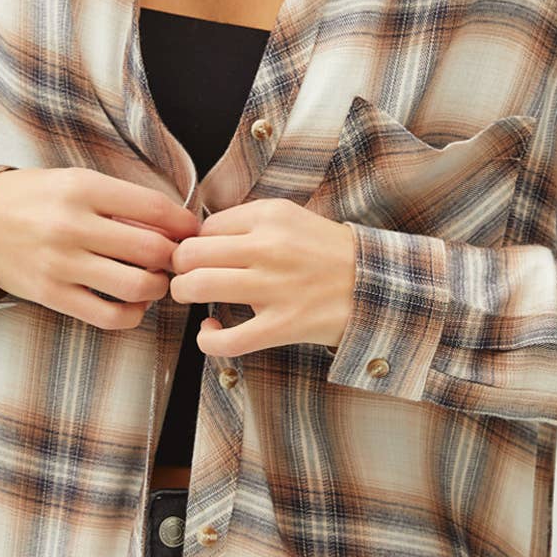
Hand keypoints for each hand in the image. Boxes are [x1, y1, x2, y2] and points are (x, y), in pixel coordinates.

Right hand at [0, 167, 199, 328]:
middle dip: (175, 258)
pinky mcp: (50, 294)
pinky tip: (133, 304)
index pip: (154, 207)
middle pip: (152, 249)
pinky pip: (108, 316)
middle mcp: (72, 225)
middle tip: (177, 259)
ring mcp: (60, 263)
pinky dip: (132, 314)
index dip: (184, 223)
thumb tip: (173, 224)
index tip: (193, 231)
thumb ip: (119, 201)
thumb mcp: (74, 182)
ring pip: (135, 285)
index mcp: (83, 188)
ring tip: (155, 281)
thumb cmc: (33, 199)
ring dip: (157, 287)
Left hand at [168, 198, 355, 356]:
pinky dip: (207, 341)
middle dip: (179, 268)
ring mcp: (275, 288)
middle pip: (190, 254)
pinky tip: (210, 332)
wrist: (376, 285)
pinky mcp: (282, 326)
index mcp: (269, 216)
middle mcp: (269, 248)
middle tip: (188, 276)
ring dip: (184, 294)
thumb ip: (247, 222)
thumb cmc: (327, 253)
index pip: (203, 227)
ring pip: (197, 288)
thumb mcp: (290, 218)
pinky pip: (226, 340)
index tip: (201, 256)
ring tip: (194, 298)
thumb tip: (198, 236)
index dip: (194, 243)